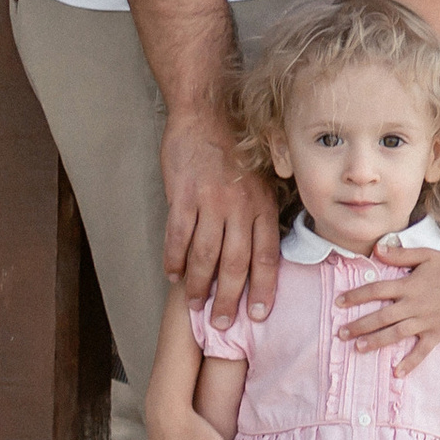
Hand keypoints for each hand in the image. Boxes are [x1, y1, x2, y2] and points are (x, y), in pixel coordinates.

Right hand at [161, 112, 281, 326]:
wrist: (207, 115)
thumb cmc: (236, 149)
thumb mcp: (262, 178)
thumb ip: (262, 211)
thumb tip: (264, 249)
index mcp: (263, 205)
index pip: (268, 255)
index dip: (264, 287)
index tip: (260, 314)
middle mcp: (240, 208)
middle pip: (237, 263)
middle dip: (230, 298)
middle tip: (223, 324)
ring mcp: (210, 202)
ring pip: (205, 255)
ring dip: (199, 285)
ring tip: (195, 306)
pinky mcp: (183, 196)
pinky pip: (178, 235)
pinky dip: (174, 259)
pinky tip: (172, 276)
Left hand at [334, 244, 439, 373]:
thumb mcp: (426, 254)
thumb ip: (400, 254)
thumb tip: (377, 249)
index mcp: (409, 285)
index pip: (376, 290)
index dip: (356, 296)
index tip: (339, 303)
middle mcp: (414, 305)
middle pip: (381, 317)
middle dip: (359, 325)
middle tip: (340, 333)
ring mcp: (425, 321)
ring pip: (396, 334)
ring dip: (376, 342)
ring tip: (358, 348)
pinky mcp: (437, 333)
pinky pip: (422, 351)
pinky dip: (410, 363)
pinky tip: (396, 373)